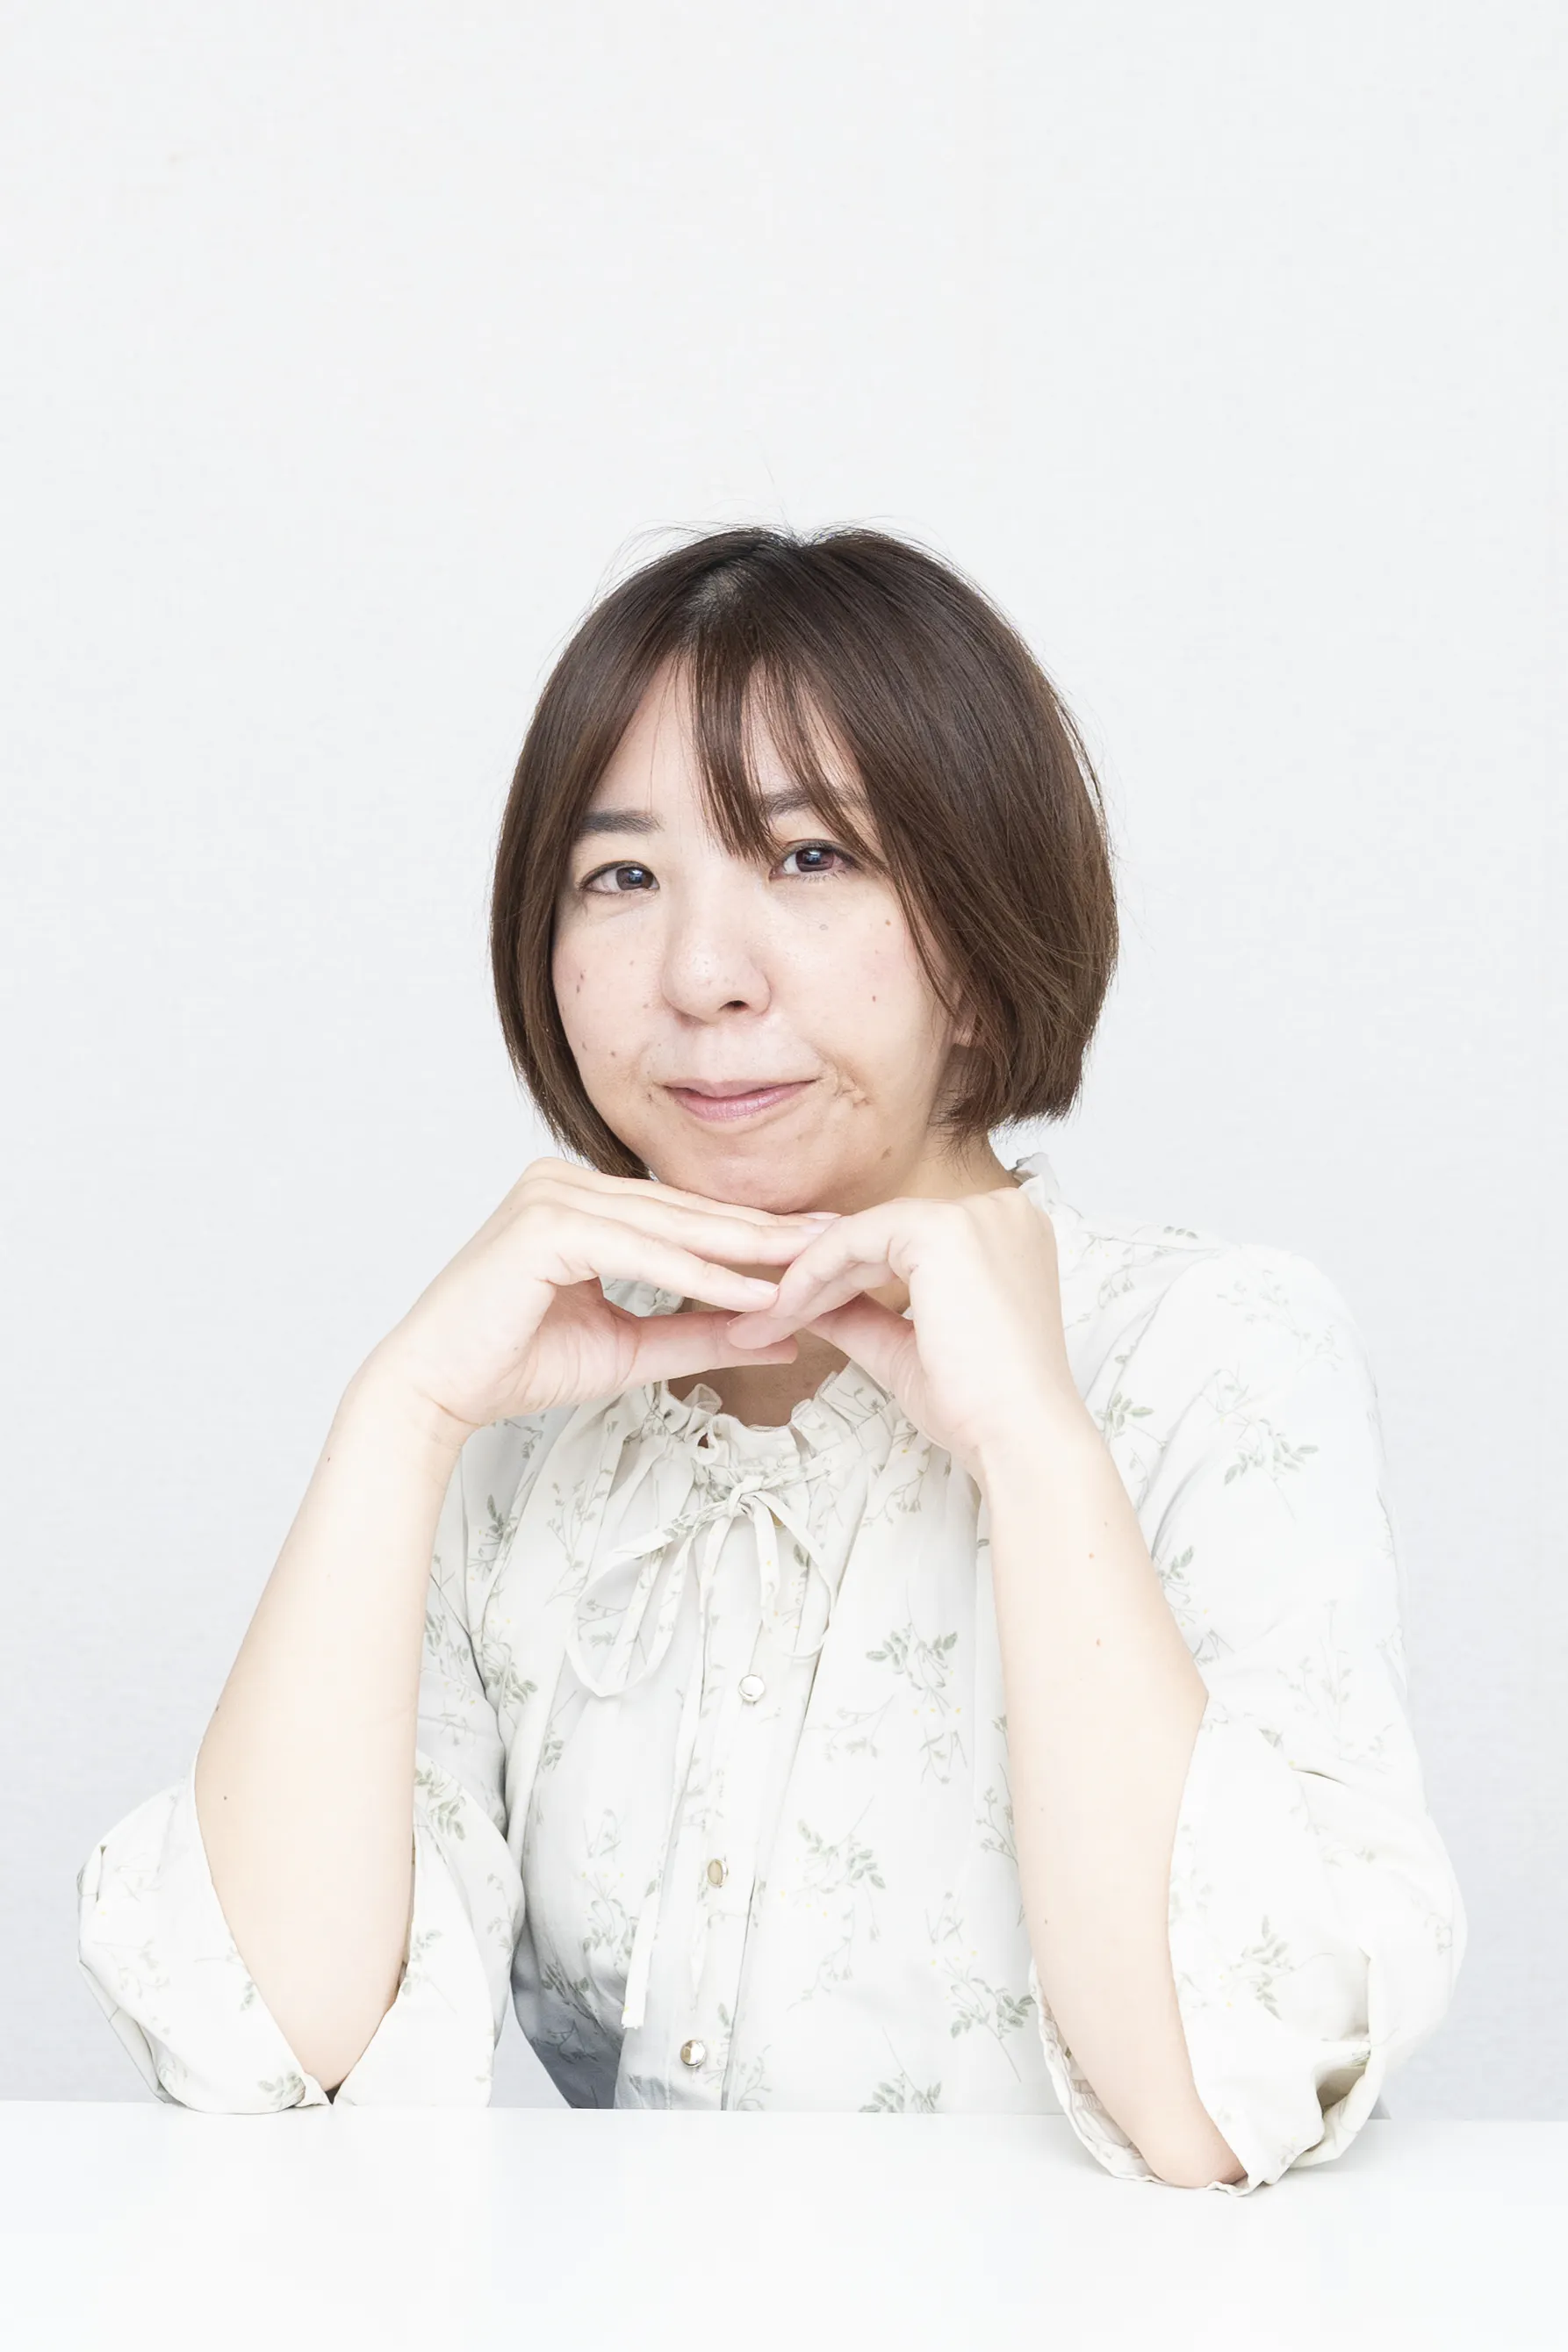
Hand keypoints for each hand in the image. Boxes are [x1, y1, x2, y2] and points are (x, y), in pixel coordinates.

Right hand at [363, 1157, 830, 1438]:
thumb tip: (778, 1333)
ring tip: (809, 1266)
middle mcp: (564, 1183)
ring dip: (744, 1250)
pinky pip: (641, 1249)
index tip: (819, 1248)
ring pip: (670, 1225)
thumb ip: (699, 1333)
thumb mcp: (630, 1348)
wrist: (437, 1389)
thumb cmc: (515, 1364)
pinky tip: (752, 1292)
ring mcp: (552, 1196)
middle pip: (686, 1212)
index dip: (754, 1235)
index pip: (685, 1215)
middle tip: (838, 1241)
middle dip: (766, 1232)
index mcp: (581, 1201)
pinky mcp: (544, 1225)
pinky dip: (700, 1274)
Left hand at [724, 1181, 1081, 1478]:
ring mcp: (976, 1215)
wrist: (1019, 1437)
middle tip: (763, 1322)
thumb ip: (861, 1316)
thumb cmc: (981, 1406)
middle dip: (815, 1282)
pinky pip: (855, 1239)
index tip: (791, 1315)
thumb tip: (809, 1305)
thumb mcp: (907, 1348)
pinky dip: (814, 1274)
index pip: (902, 1245)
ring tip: (764, 1324)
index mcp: (1004, 1237)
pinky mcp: (944, 1230)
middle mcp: (999, 1212)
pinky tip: (787, 1310)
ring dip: (807, 1281)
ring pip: (862, 1236)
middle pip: (880, 1238)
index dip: (841, 1279)